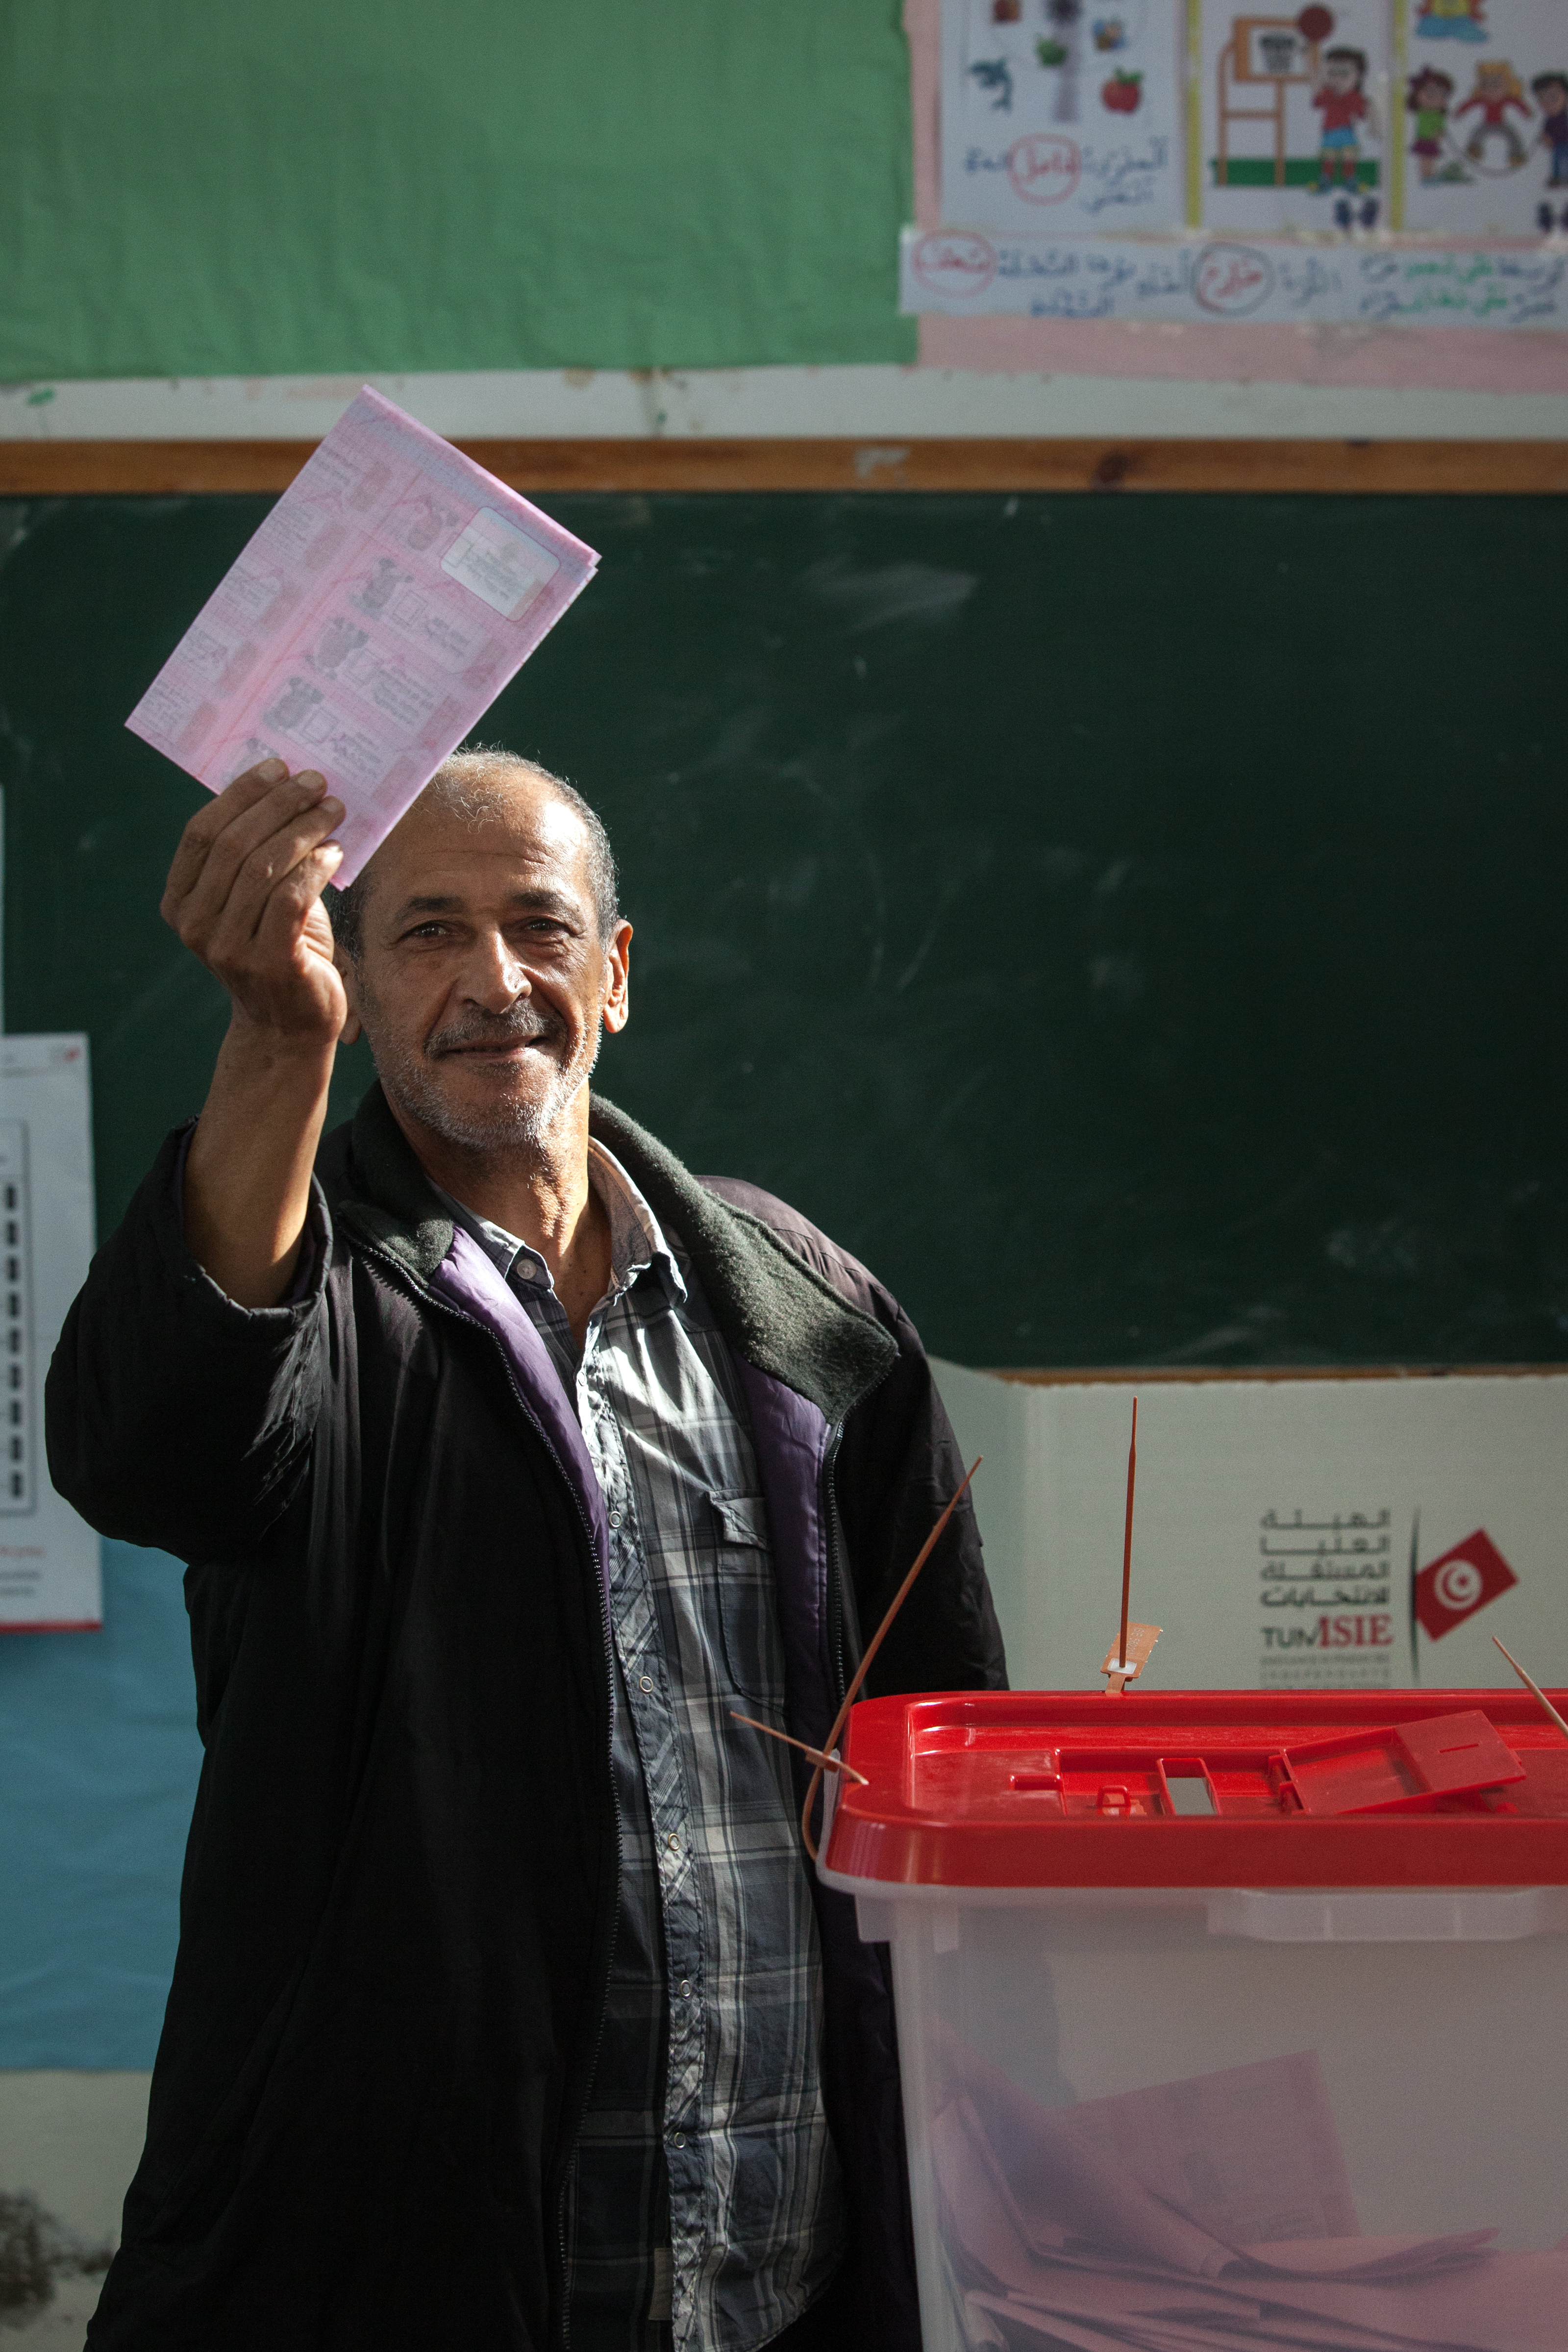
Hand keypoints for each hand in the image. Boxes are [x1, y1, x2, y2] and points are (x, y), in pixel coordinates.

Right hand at [161, 760, 348, 1049]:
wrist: (289, 1026)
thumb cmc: (281, 950)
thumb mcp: (257, 901)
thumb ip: (256, 856)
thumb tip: (285, 788)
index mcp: (181, 902)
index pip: (202, 833)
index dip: (240, 794)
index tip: (278, 767)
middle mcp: (196, 925)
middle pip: (234, 844)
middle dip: (279, 804)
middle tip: (316, 782)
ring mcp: (229, 947)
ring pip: (264, 868)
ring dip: (303, 830)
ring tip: (333, 810)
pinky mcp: (270, 963)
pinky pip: (291, 900)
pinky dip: (315, 869)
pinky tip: (336, 853)